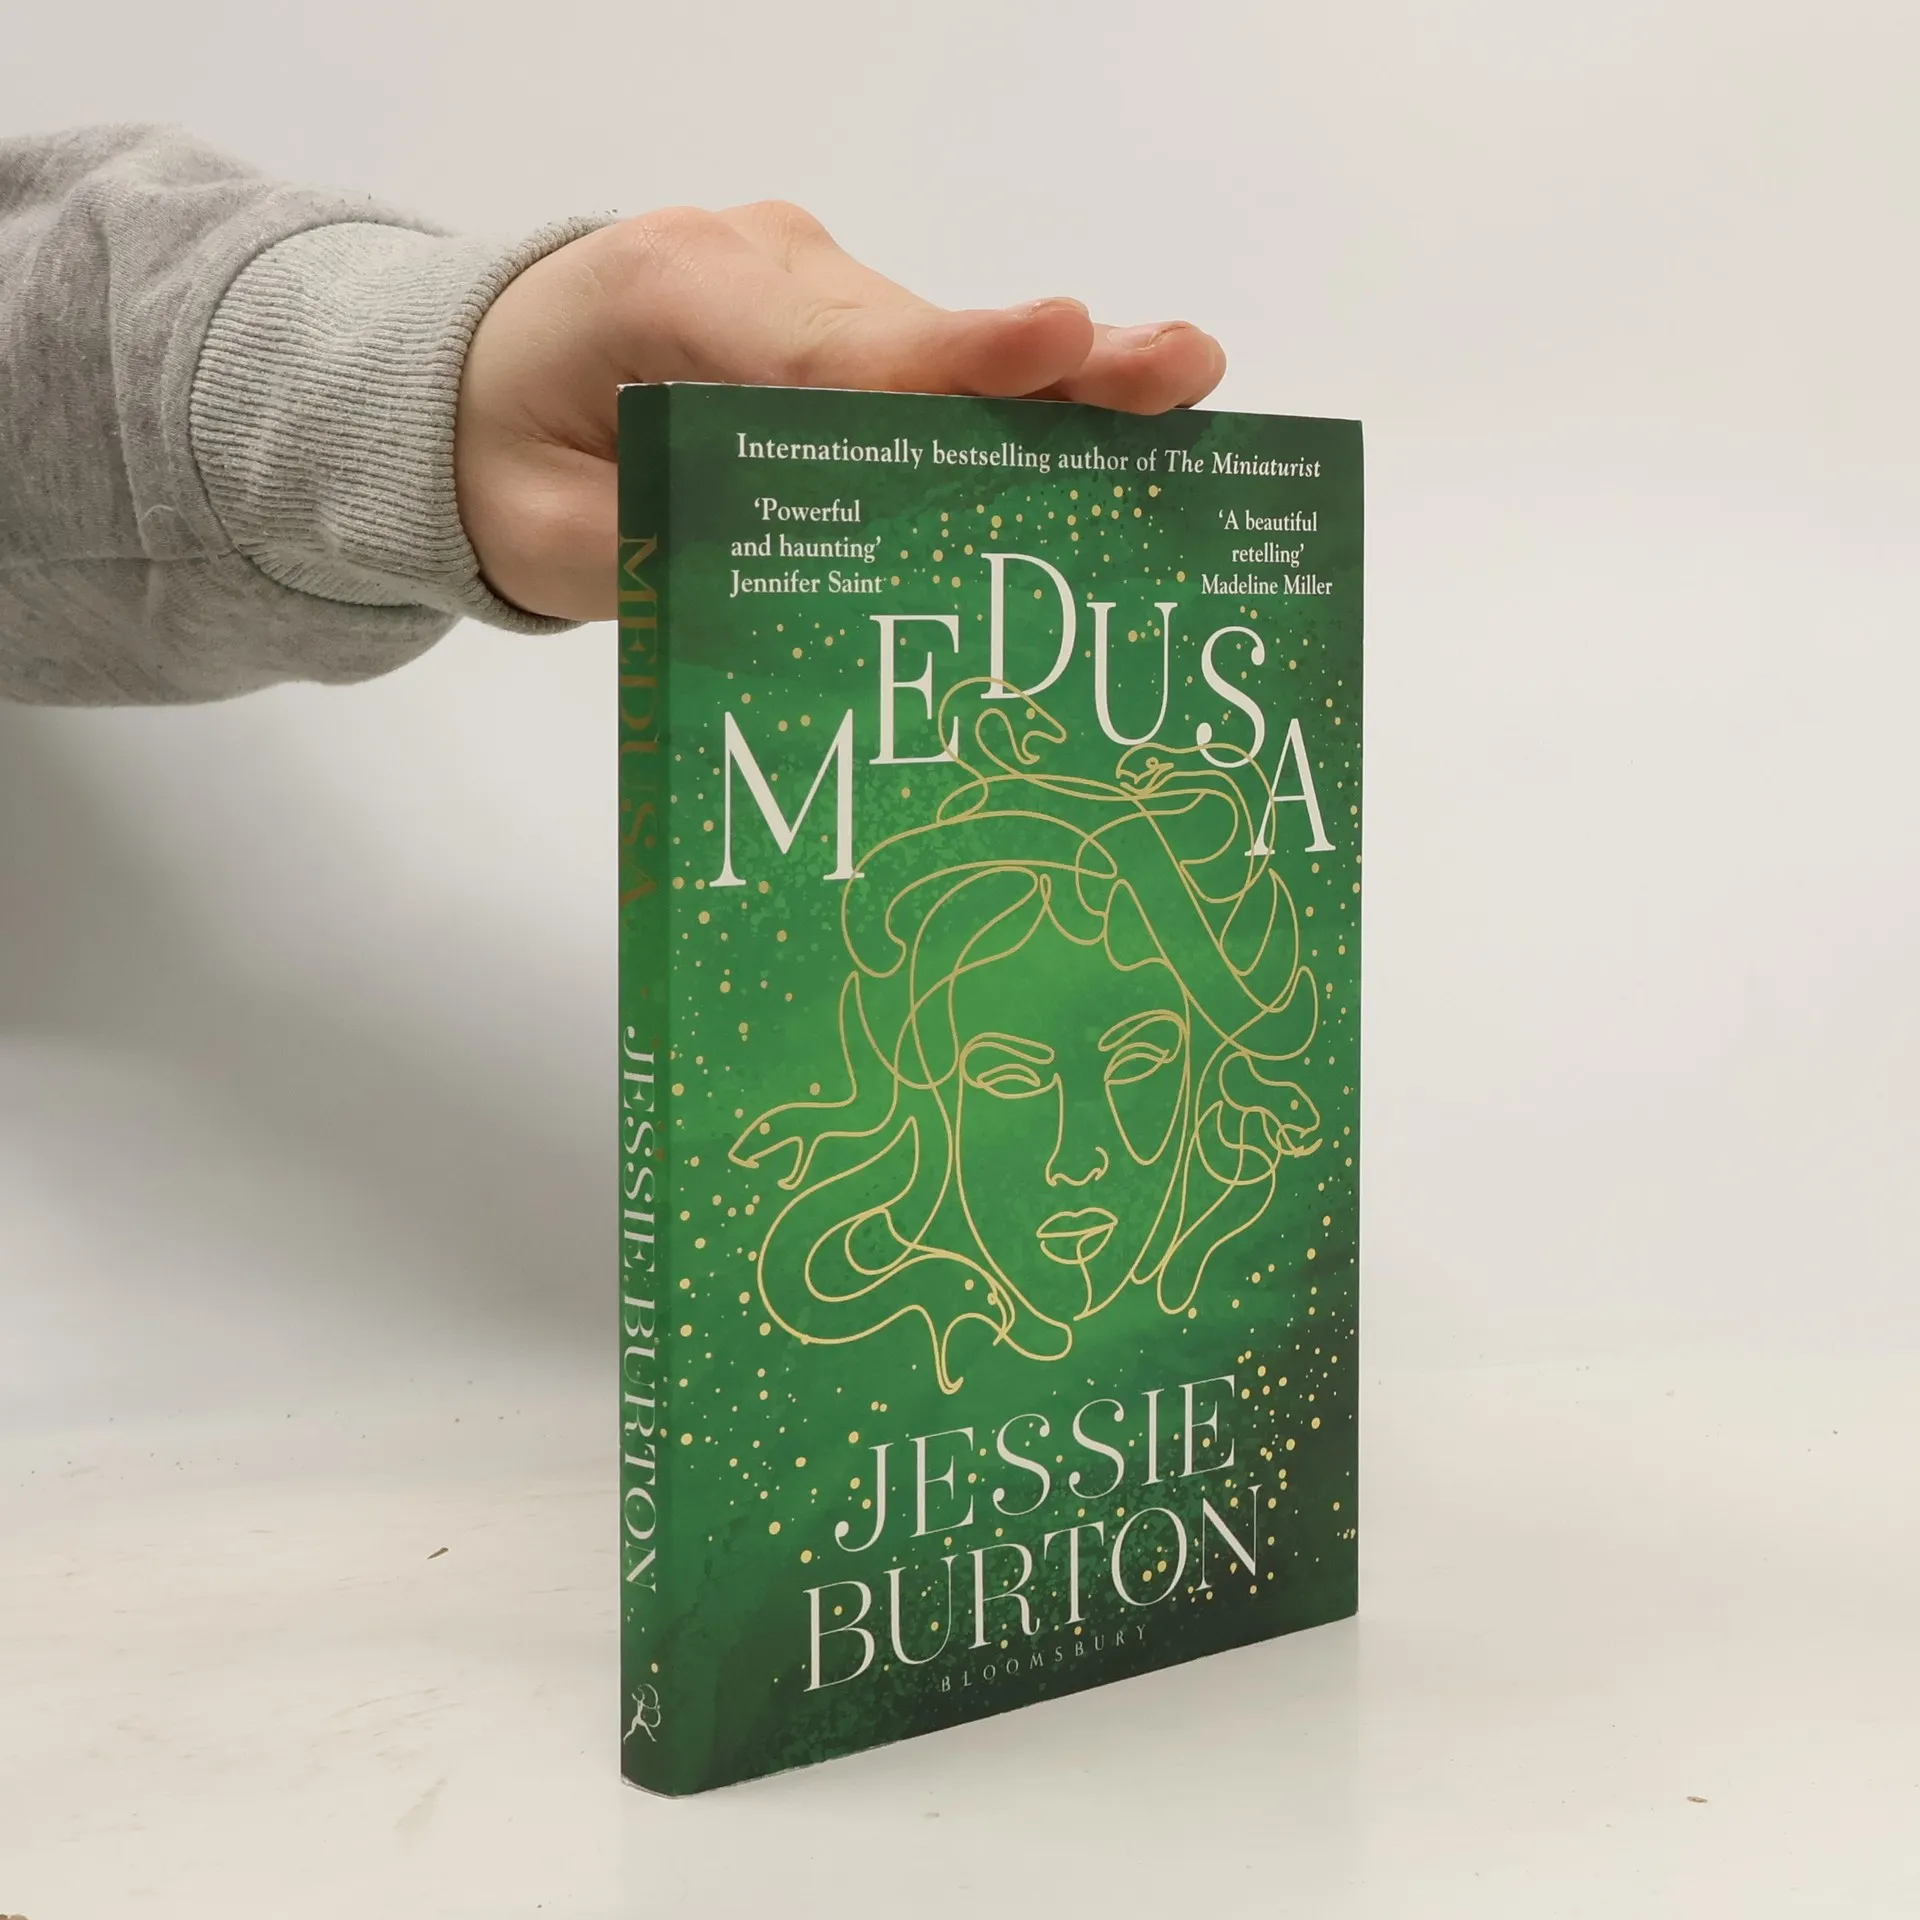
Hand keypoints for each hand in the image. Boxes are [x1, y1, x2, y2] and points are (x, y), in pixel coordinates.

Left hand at [454, 201, 1226, 621]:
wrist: (460, 385)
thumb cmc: (491, 459)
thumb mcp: (540, 534)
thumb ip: (656, 558)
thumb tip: (796, 596)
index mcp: (664, 294)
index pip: (822, 346)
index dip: (945, 361)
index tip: (1056, 345)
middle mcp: (750, 262)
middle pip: (911, 333)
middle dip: (1044, 365)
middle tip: (1180, 366)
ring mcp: (796, 278)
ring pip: (933, 343)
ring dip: (1048, 384)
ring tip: (1177, 389)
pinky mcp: (824, 311)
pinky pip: (922, 358)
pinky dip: (1004, 400)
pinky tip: (1108, 417)